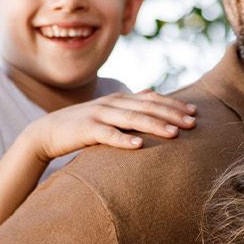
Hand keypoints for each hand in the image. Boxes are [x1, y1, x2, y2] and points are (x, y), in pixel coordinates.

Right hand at [20, 90, 195, 161]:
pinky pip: (107, 135)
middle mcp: (112, 103)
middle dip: (172, 114)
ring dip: (155, 125)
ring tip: (174, 134)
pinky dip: (123, 140)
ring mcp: (99, 115)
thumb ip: (130, 107)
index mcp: (120, 99)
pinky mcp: (86, 130)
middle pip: (147, 107)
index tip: (195, 112)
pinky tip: (139, 145)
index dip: (174, 104)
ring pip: (132, 119)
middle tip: (193, 124)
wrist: (47, 131)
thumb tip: (154, 98)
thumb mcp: (109, 113)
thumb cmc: (84, 125)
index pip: (153, 98)